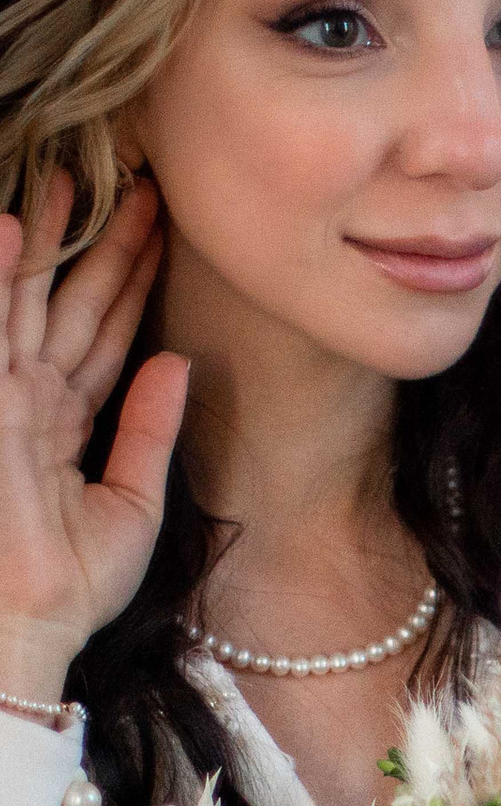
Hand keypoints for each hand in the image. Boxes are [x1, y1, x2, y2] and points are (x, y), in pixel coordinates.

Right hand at [0, 169, 189, 699]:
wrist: (28, 627)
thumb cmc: (72, 583)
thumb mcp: (134, 504)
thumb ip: (150, 429)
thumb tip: (177, 361)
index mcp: (68, 419)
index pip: (106, 332)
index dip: (131, 279)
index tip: (163, 226)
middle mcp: (31, 397)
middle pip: (68, 302)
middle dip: (96, 241)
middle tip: (129, 178)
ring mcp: (4, 397)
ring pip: (27, 300)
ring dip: (47, 241)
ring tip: (67, 179)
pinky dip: (1, 284)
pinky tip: (11, 232)